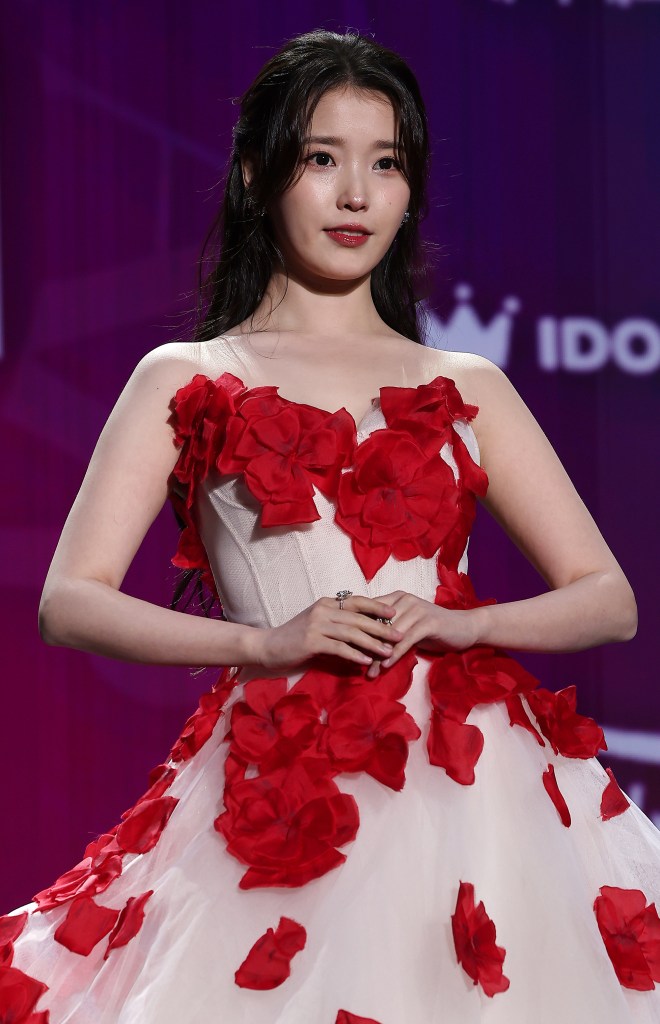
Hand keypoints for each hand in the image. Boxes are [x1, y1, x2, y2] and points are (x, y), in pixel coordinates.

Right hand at [253, 595, 404, 673]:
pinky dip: (354, 654)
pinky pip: (339, 647)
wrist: (267, 646)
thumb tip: (363, 630)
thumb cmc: (294, 638)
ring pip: (352, 633)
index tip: (395, 613)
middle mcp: (323, 610)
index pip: (357, 601)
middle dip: (381, 627)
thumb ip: (337, 623)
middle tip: (400, 635)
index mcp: (326, 603)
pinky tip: (366, 662)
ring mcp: (316, 625)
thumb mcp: (317, 624)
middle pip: (359, 618)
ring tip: (388, 652)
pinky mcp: (311, 641)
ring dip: (372, 643)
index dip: (377, 607)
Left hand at [364, 591, 480, 679]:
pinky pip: (406, 640)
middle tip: (355, 665)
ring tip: (370, 672)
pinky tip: (386, 665)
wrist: (465, 627)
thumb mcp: (407, 624)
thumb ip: (388, 627)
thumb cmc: (433, 628)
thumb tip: (361, 641)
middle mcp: (405, 599)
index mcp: (396, 597)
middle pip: (378, 623)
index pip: (370, 610)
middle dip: (365, 645)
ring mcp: (417, 609)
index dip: (356, 627)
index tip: (344, 646)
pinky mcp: (428, 622)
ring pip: (390, 634)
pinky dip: (395, 654)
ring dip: (379, 655)